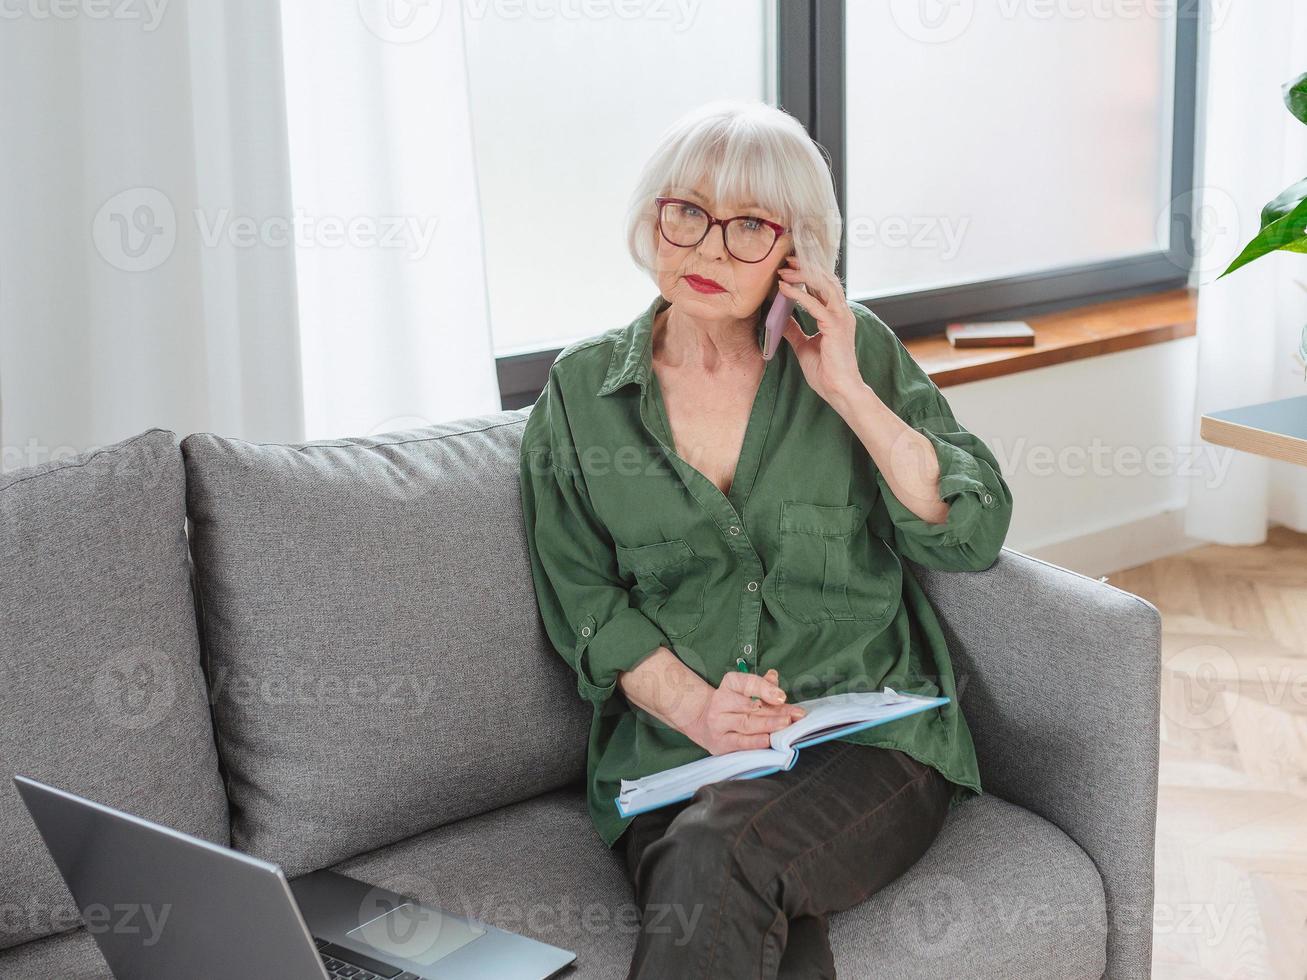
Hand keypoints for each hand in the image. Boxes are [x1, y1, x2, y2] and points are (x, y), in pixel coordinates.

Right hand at [681, 668, 806, 755]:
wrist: (703, 721)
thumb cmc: (732, 705)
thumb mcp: (744, 690)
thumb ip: (762, 685)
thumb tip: (773, 676)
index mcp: (729, 684)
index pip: (748, 683)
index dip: (765, 689)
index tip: (782, 696)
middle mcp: (720, 701)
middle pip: (752, 706)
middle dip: (776, 711)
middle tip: (795, 715)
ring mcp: (718, 722)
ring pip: (746, 723)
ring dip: (768, 725)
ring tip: (785, 725)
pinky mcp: (719, 742)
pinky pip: (739, 742)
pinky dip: (754, 742)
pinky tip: (767, 740)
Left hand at [776, 255, 863, 405]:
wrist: (838, 389)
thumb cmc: (825, 371)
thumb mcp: (803, 346)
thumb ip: (794, 330)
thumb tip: (780, 319)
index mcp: (837, 316)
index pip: (824, 287)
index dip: (808, 274)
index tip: (789, 268)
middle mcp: (842, 313)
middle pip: (825, 279)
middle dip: (806, 268)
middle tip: (786, 262)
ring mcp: (840, 318)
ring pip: (823, 285)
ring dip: (802, 276)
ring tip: (783, 271)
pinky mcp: (834, 326)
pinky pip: (814, 304)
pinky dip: (798, 294)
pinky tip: (784, 289)